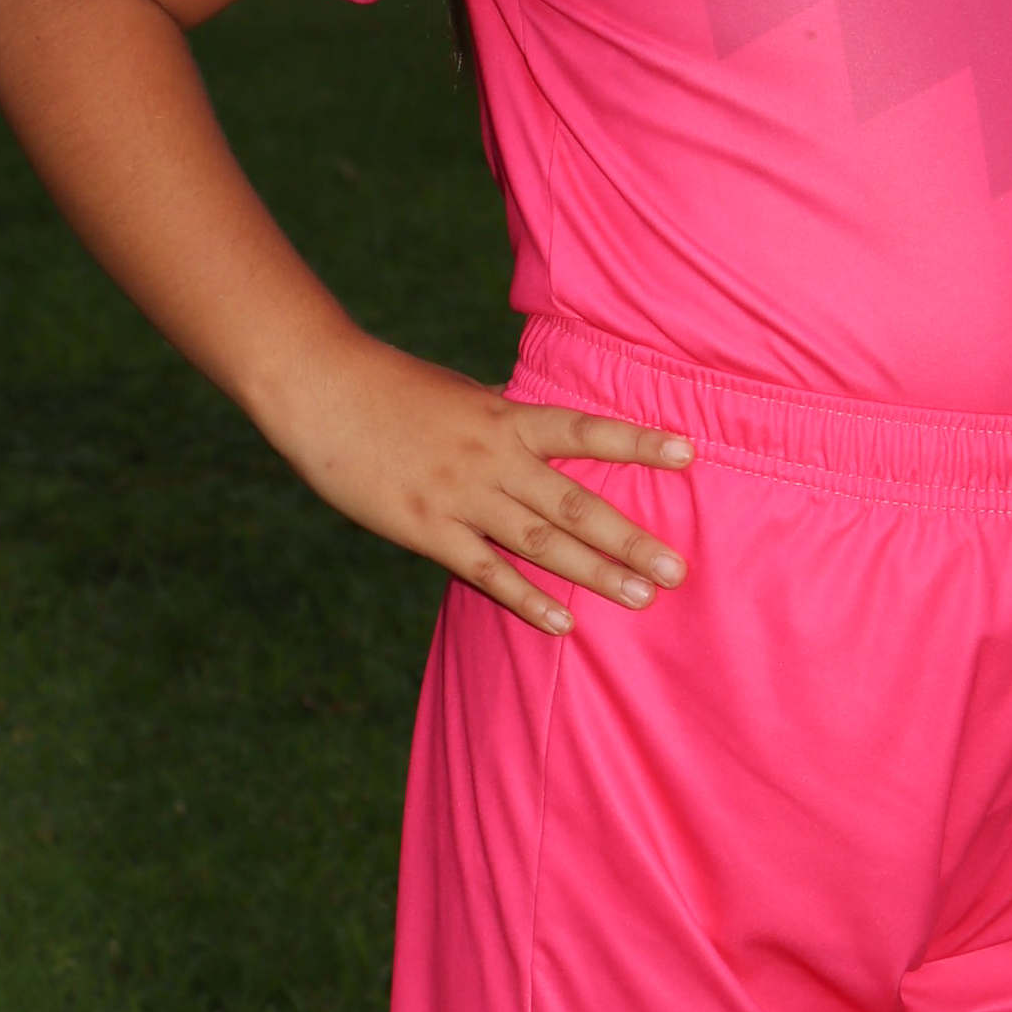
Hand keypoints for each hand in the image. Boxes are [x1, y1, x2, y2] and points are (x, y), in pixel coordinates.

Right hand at [262, 332, 692, 633]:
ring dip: (593, 574)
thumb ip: (501, 411)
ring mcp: (461, 497)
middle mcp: (494, 458)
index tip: (688, 454)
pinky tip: (562, 624)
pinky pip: (485, 572)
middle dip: (630, 538)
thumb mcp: (461, 392)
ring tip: (640, 598)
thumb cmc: (393, 387)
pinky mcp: (426, 530)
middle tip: (677, 569)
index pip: (586, 430)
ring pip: (541, 543)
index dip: (637, 443)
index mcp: (506, 416)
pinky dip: (525, 600)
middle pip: (576, 503)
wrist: (323, 391)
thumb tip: (531, 411)